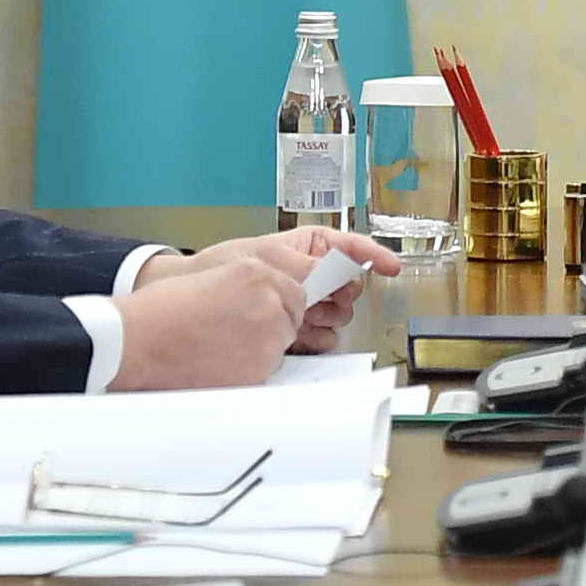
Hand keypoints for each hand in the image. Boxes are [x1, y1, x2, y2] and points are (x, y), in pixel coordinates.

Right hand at [108, 247, 307, 390]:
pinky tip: (218, 362)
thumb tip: (271, 300)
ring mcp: (268, 335)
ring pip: (279, 347)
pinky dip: (248, 370)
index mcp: (257, 273)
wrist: (139, 340)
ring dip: (259, 349)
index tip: (261, 314)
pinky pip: (266, 371)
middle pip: (290, 321)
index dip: (277, 306)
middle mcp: (269, 301)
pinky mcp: (260, 367)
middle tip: (233, 333)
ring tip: (220, 348)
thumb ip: (251, 286)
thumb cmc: (162, 311)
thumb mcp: (214, 276)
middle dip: (269, 328)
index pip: (296, 293)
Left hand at [158, 226, 392, 354]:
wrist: (193, 301)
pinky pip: (322, 338)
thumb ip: (309, 267)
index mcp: (307, 249)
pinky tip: (298, 336)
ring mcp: (303, 306)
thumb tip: (341, 274)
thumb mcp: (268, 258)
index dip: (373, 255)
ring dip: (326, 318)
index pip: (349, 248)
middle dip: (341, 293)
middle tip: (322, 299)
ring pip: (338, 315)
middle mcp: (310, 277)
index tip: (391, 266)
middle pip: (349, 287)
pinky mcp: (294, 332)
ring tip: (301, 317)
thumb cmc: (222, 267)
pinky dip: (316, 338)